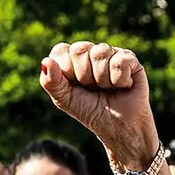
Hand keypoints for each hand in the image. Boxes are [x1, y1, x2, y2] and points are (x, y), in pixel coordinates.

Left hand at [39, 41, 158, 170]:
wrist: (118, 126)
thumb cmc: (90, 111)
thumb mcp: (65, 99)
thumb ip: (51, 82)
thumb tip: (45, 61)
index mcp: (70, 59)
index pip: (61, 50)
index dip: (66, 70)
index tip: (74, 86)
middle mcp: (89, 52)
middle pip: (79, 49)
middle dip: (84, 75)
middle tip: (92, 88)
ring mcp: (110, 53)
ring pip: (100, 53)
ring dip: (102, 79)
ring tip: (107, 88)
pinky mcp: (129, 58)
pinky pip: (119, 61)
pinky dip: (119, 80)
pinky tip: (122, 86)